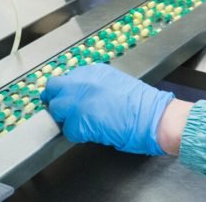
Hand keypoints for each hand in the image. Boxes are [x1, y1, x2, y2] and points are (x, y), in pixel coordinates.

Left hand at [42, 64, 174, 155]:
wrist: (151, 116)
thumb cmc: (142, 103)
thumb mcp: (117, 82)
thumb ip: (96, 84)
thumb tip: (84, 93)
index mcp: (94, 71)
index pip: (67, 78)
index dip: (67, 90)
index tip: (70, 98)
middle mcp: (83, 82)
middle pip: (54, 88)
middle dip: (57, 99)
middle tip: (66, 112)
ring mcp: (79, 101)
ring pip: (56, 109)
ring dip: (64, 117)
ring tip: (80, 124)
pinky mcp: (78, 121)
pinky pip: (67, 129)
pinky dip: (76, 134)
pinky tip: (90, 133)